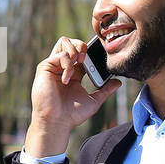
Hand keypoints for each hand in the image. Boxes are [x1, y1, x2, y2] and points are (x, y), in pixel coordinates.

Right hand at [24, 36, 121, 155]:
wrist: (57, 122)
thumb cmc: (72, 114)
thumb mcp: (94, 100)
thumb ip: (105, 90)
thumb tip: (119, 82)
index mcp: (74, 73)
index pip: (83, 54)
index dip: (91, 51)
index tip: (99, 55)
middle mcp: (63, 67)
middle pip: (72, 42)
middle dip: (82, 45)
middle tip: (87, 58)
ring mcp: (54, 66)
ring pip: (64, 41)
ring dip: (75, 49)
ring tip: (79, 62)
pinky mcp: (45, 67)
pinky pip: (60, 55)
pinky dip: (68, 64)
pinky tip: (67, 79)